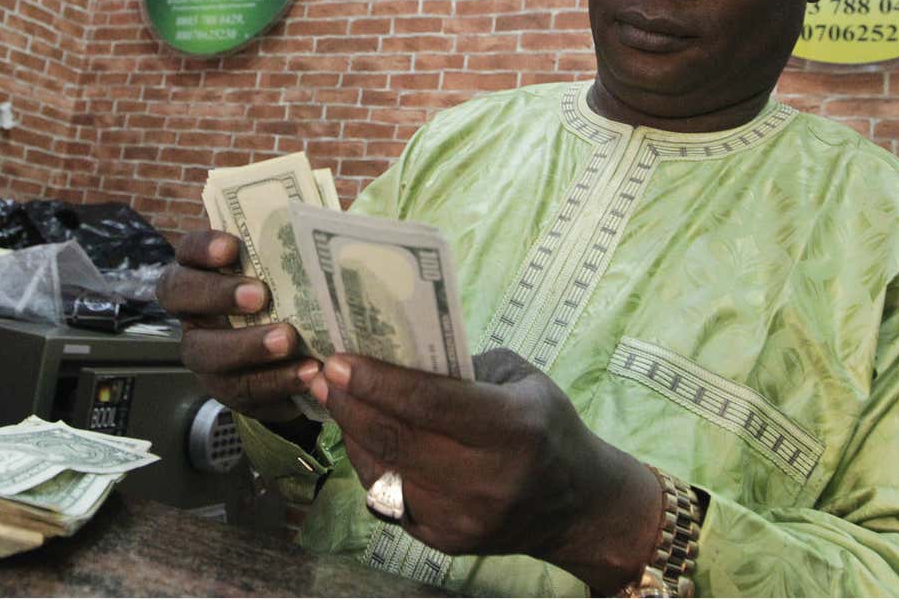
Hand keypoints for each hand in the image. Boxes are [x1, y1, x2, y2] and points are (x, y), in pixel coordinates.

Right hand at [156, 230, 319, 421]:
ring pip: (206, 352)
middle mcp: (193, 312)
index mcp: (201, 272)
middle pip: (181, 297)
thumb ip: (292, 254)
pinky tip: (307, 372)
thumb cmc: (290, 298)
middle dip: (218, 294)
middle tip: (260, 295)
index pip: (187, 252)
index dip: (203, 248)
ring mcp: (204, 354)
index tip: (232, 247)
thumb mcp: (287, 274)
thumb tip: (329, 226)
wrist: (297, 355)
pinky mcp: (227, 389)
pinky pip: (242, 389)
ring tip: (288, 341)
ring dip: (247, 346)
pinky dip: (276, 382)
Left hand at [310, 348, 662, 593]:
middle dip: (349, 403)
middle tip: (322, 374)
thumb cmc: (547, 427)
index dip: (376, 382)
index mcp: (512, 428)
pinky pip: (387, 497)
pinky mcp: (445, 541)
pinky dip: (370, 464)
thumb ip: (462, 368)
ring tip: (335, 399)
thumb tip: (396, 356)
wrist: (576, 507)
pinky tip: (363, 438)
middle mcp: (485, 479)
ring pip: (382, 469)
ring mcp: (462, 517)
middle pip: (396, 437)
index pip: (429, 404)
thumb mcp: (521, 380)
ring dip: (352, 431)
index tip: (337, 361)